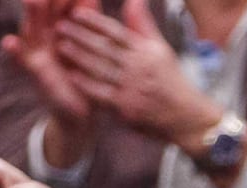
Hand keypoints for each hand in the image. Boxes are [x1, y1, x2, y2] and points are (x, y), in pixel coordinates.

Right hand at [1, 0, 97, 141]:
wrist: (85, 111)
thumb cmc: (94, 76)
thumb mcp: (99, 48)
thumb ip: (100, 22)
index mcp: (67, 23)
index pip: (64, 1)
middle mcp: (50, 30)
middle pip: (47, 7)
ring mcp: (40, 48)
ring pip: (33, 25)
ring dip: (31, 13)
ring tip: (32, 1)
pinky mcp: (34, 69)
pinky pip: (21, 59)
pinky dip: (14, 52)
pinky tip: (9, 43)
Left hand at [55, 0, 217, 143]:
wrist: (187, 117)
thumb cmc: (171, 81)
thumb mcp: (161, 49)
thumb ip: (143, 25)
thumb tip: (134, 0)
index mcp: (145, 51)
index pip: (115, 32)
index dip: (94, 21)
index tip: (75, 12)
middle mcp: (138, 67)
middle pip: (105, 48)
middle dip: (81, 35)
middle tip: (59, 25)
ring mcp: (132, 88)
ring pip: (101, 68)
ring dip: (79, 56)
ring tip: (61, 45)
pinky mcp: (127, 108)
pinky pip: (103, 93)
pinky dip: (87, 84)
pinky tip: (72, 75)